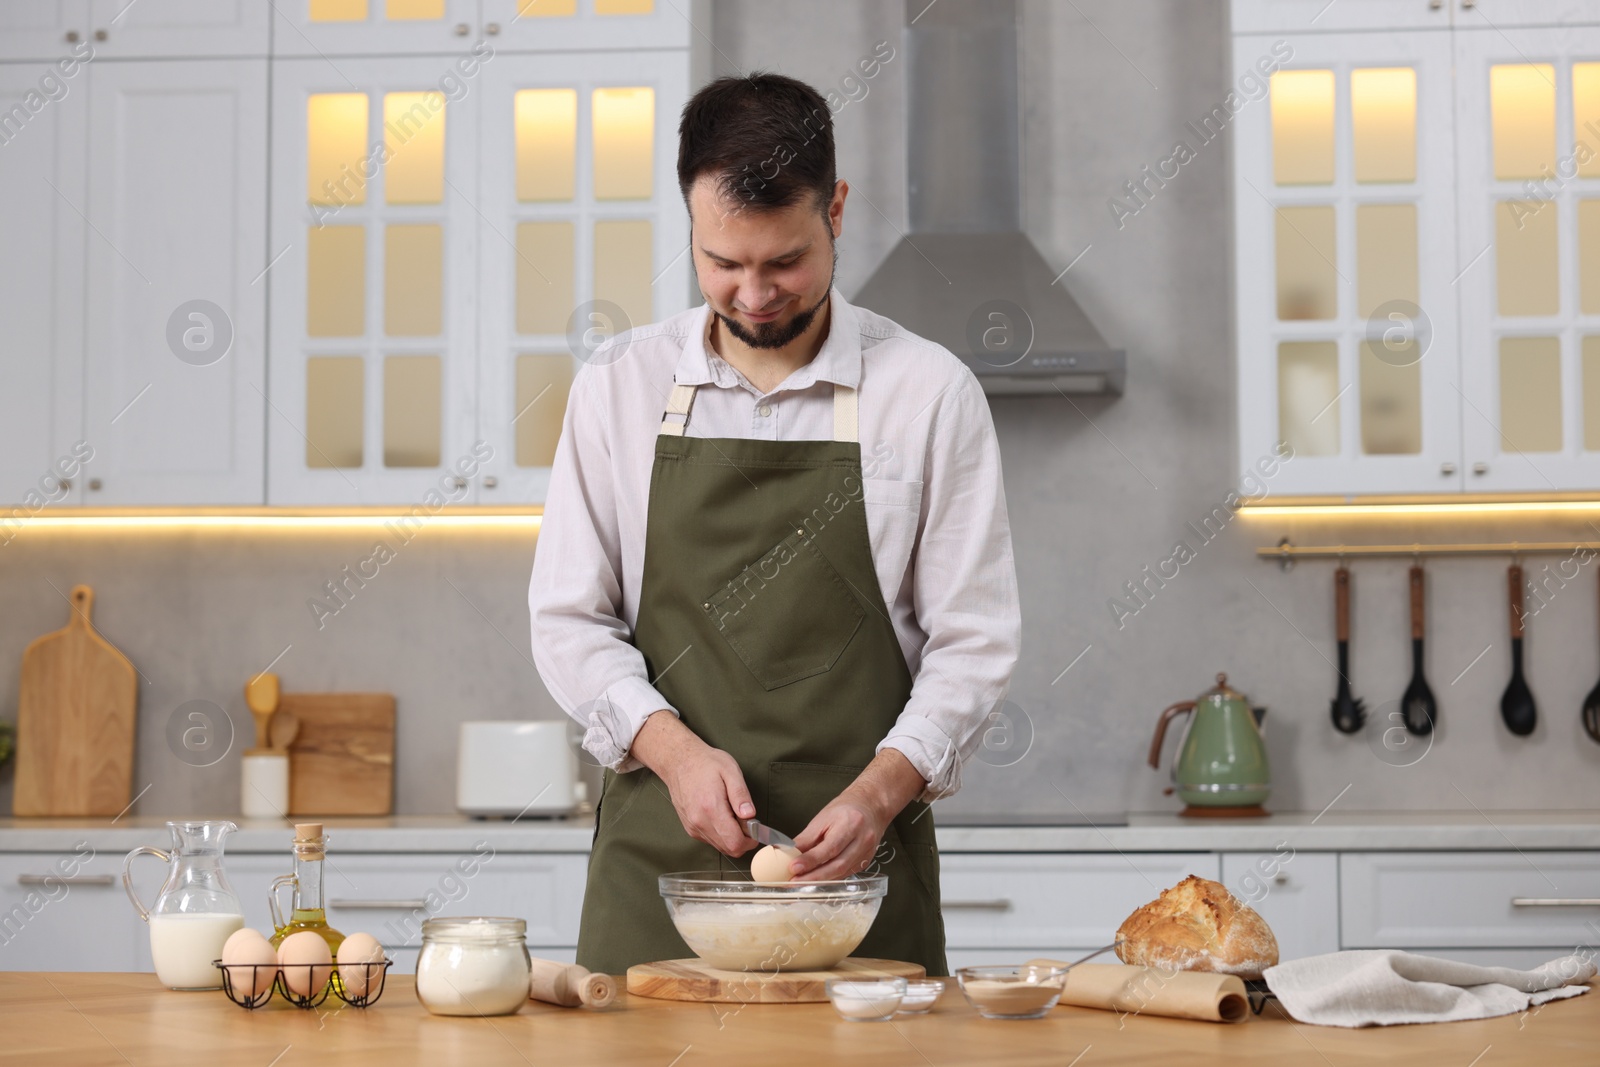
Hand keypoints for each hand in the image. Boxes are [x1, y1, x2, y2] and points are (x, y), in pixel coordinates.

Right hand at [630, 711, 755, 856]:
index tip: (756, 829)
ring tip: (732, 814)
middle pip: (729, 849)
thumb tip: (750, 815)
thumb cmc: (705, 764)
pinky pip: (711, 840)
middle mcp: (700, 822)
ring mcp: (693, 827)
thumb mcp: (730, 771)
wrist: (679, 761)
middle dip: (743, 840)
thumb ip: (741, 795)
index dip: (750, 840)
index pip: (735, 843)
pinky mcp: (691, 828)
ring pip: (720, 846)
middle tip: (746, 820)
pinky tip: (721, 816)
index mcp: (711, 808)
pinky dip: (721, 834)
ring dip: (732, 837)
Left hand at [789, 748, 927, 880]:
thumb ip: (806, 838)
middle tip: (794, 882)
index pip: (829, 847)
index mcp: (851, 824)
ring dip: (819, 881)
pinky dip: (829, 878)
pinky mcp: (866, 862)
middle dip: (813, 877)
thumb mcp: (823, 818)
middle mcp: (862, 840)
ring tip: (800, 884)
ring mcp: (867, 853)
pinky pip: (845, 874)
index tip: (793, 867)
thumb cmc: (846, 809)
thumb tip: (787, 853)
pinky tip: (816, 880)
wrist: (871, 807)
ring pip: (841, 873)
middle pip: (837, 865)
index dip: (810, 860)